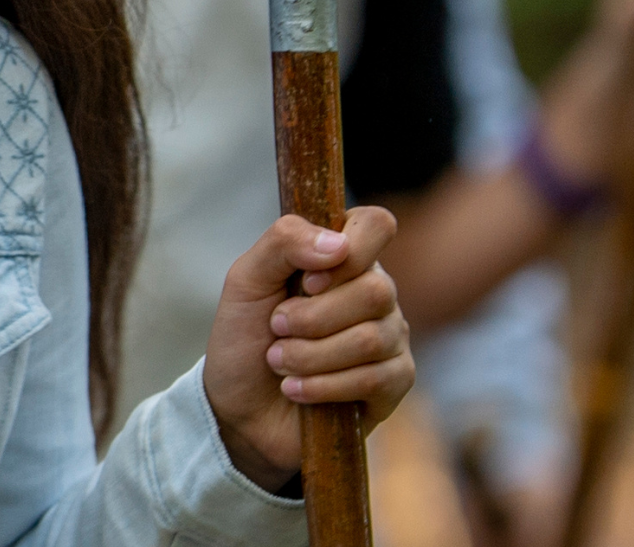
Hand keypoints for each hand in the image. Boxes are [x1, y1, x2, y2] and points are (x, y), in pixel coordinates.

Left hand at [202, 208, 414, 491]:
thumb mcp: (245, 281)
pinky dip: (323, 385)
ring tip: (279, 362)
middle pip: (374, 290)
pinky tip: (296, 389)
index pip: (376, 225)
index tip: (306, 280)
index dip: (348, 251)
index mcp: (344, 260)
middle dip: (310, 318)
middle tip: (276, 329)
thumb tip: (337, 244)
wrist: (238, 408)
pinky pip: (375, 378)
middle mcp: (376, 294)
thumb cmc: (245, 339)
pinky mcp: (395, 383)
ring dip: (308, 355)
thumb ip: (282, 242)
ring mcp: (391, 338)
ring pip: (370, 339)